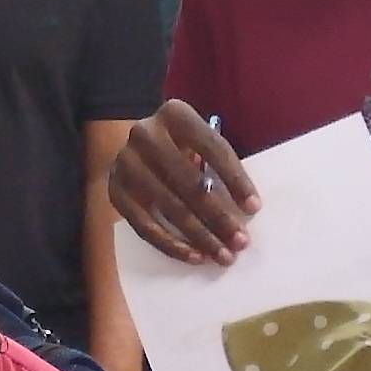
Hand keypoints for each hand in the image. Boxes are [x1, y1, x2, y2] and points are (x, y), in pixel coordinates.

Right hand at [105, 101, 259, 265]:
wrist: (134, 148)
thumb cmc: (180, 147)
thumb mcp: (197, 141)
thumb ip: (216, 164)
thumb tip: (245, 210)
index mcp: (174, 114)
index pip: (212, 148)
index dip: (235, 179)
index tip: (254, 208)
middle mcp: (145, 134)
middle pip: (189, 182)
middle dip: (219, 216)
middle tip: (240, 242)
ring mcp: (126, 164)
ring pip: (169, 207)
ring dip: (200, 236)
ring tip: (222, 255)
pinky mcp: (115, 191)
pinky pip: (145, 225)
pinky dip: (171, 244)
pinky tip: (194, 256)